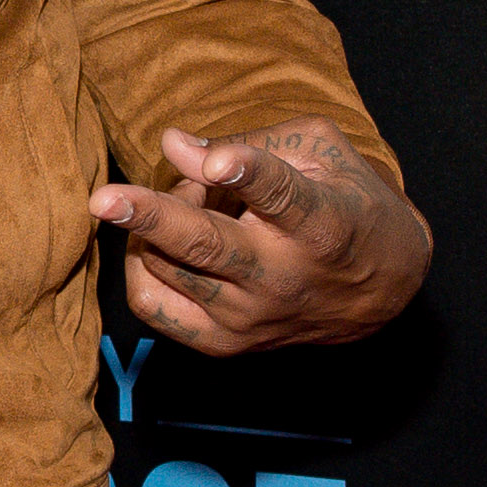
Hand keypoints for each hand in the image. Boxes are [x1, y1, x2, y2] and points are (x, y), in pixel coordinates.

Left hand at [93, 122, 429, 356]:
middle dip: (152, 219)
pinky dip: (142, 266)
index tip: (219, 162)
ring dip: (156, 220)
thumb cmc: (346, 201)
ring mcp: (250, 317)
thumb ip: (251, 143)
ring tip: (189, 199)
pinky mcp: (225, 343)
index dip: (247, 175)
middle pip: (207, 248)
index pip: (282, 196)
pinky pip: (155, 306)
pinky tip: (162, 240)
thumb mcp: (320, 152)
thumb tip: (173, 144)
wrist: (383, 288)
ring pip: (169, 269)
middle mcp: (283, 277)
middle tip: (104, 198)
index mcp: (320, 223)